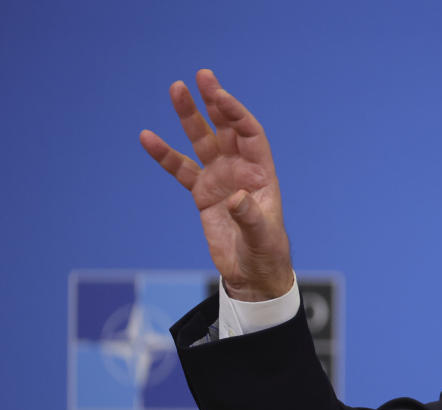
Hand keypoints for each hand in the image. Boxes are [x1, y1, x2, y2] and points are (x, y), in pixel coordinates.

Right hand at [140, 69, 293, 300]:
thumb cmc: (266, 253)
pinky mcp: (202, 194)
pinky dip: (165, 155)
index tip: (219, 96)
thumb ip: (250, 216)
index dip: (235, 114)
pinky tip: (147, 137)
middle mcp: (241, 170)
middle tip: (202, 77)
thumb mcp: (262, 237)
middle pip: (226, 129)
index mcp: (261, 174)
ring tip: (175, 89)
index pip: (249, 134)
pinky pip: (181, 169)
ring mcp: (220, 179)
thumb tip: (235, 198)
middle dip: (214, 103)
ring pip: (202, 142)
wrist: (252, 273)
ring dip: (189, 117)